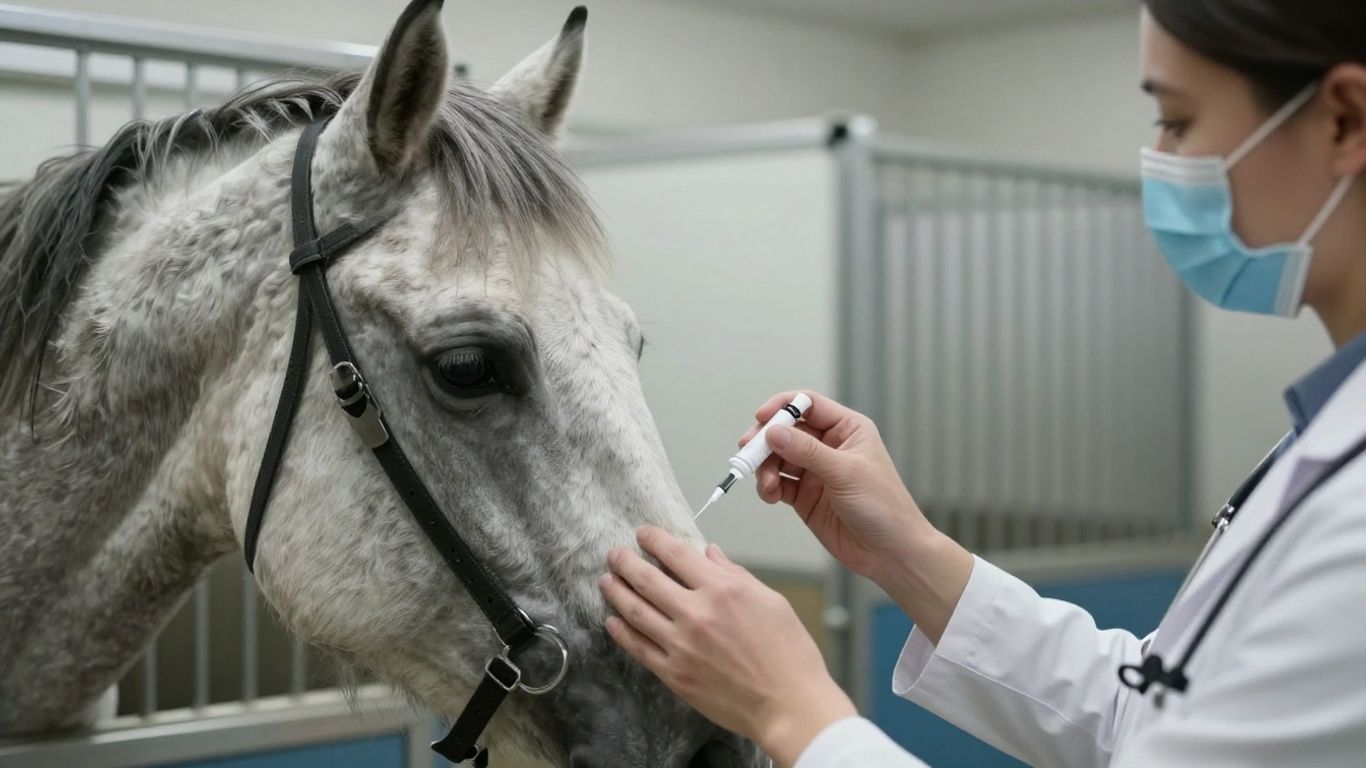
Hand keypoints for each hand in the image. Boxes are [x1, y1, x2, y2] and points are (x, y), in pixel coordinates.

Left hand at [599, 526, 856, 767]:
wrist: (788, 704)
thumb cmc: (788, 654)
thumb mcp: (770, 600)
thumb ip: (735, 574)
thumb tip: (710, 554)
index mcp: (723, 590)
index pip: (676, 554)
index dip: (654, 540)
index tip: (643, 534)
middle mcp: (697, 613)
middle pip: (647, 579)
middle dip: (626, 562)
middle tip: (614, 555)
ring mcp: (682, 645)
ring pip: (636, 611)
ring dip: (616, 593)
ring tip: (607, 581)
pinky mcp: (675, 673)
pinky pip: (639, 648)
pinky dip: (622, 632)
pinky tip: (612, 621)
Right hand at [741, 391, 926, 581]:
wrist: (891, 553)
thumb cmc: (884, 507)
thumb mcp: (845, 473)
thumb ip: (807, 452)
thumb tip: (773, 432)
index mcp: (847, 429)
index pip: (808, 404)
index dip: (782, 407)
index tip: (761, 419)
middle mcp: (829, 446)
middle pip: (786, 430)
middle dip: (765, 440)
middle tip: (748, 452)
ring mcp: (816, 471)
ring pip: (778, 458)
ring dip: (765, 468)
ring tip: (767, 485)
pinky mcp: (805, 496)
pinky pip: (778, 484)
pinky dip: (768, 487)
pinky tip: (770, 495)